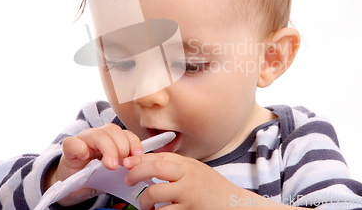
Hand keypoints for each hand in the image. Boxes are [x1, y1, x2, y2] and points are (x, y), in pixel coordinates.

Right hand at [44, 123, 143, 206]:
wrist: (73, 186)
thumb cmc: (94, 177)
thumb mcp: (113, 173)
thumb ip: (124, 168)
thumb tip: (139, 169)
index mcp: (111, 140)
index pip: (126, 134)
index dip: (134, 143)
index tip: (138, 157)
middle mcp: (97, 136)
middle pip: (113, 131)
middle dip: (122, 147)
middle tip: (122, 164)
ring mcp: (82, 140)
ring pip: (97, 134)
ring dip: (108, 149)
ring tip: (110, 165)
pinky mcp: (68, 149)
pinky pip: (72, 142)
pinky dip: (80, 148)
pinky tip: (85, 157)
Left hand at [122, 152, 241, 209]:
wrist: (235, 205)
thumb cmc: (214, 189)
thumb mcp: (197, 171)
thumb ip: (178, 167)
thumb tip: (150, 165)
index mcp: (188, 165)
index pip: (159, 157)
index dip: (139, 159)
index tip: (127, 163)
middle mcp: (188, 176)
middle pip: (154, 169)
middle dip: (136, 174)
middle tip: (128, 181)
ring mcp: (188, 194)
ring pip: (155, 193)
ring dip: (144, 201)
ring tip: (146, 205)